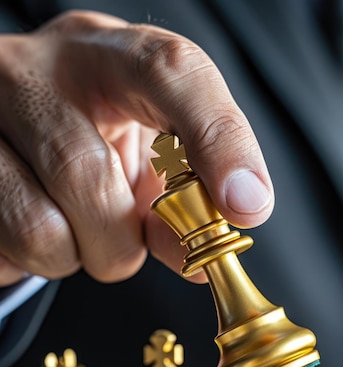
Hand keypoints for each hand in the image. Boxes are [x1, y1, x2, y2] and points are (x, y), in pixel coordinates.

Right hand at [0, 10, 273, 286]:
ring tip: (71, 230)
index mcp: (107, 57)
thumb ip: (179, 208)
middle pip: (87, 175)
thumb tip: (198, 259)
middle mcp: (35, 71)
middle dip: (118, 242)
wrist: (12, 137)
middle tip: (123, 244)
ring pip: (40, 228)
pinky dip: (31, 261)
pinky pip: (6, 249)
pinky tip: (32, 225)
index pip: (169, 73)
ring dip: (73, 257)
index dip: (216, 141)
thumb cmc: (92, 143)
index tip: (247, 207)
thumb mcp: (145, 163)